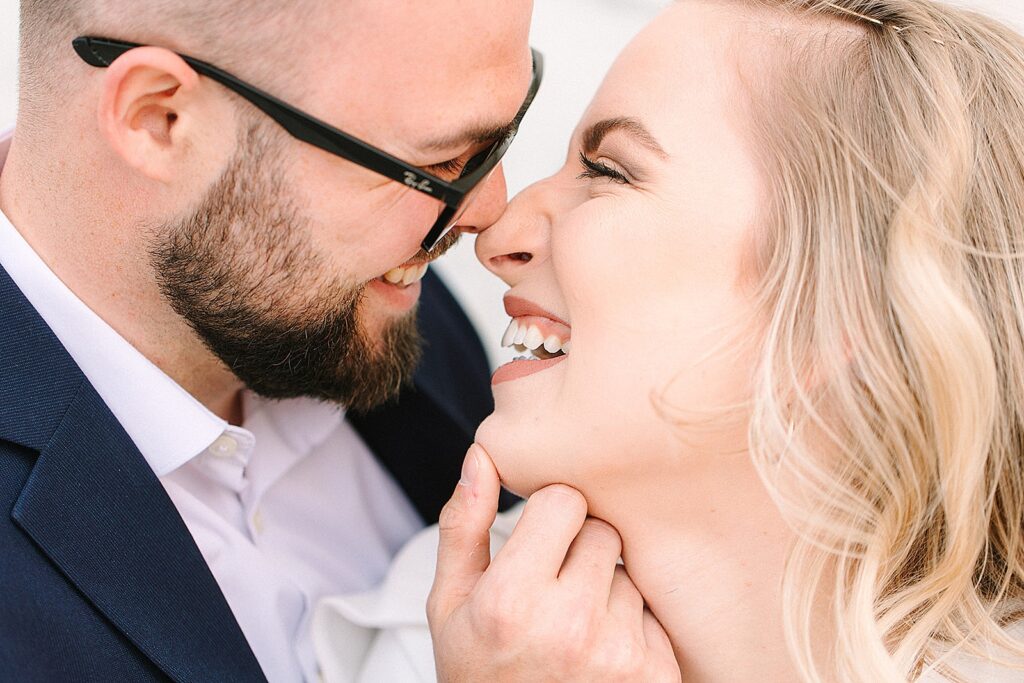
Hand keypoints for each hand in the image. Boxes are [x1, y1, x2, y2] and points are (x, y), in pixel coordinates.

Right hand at [427, 444, 679, 681]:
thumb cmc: (479, 674)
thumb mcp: (449, 605)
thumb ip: (463, 527)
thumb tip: (481, 457)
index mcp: (511, 599)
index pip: (564, 500)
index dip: (550, 516)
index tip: (538, 542)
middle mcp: (569, 625)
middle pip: (603, 530)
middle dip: (580, 549)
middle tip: (554, 588)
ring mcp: (617, 653)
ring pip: (630, 570)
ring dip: (607, 587)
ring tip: (574, 626)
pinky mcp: (654, 674)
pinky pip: (653, 611)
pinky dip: (632, 624)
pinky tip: (599, 651)